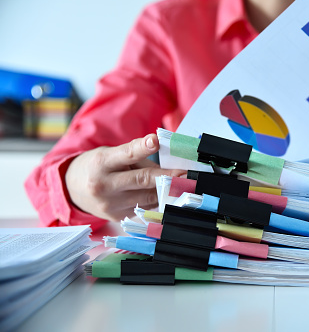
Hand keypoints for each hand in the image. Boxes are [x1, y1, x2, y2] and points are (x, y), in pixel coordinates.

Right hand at [65, 133, 185, 220]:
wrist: (72, 189)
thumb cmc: (98, 166)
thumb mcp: (111, 155)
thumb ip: (135, 157)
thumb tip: (166, 163)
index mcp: (102, 163)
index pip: (125, 154)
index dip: (142, 147)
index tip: (155, 141)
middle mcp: (104, 185)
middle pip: (142, 180)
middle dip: (167, 176)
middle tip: (186, 173)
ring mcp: (110, 205)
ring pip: (148, 196)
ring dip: (166, 190)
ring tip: (182, 184)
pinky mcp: (117, 217)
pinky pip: (145, 207)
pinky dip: (157, 200)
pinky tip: (165, 195)